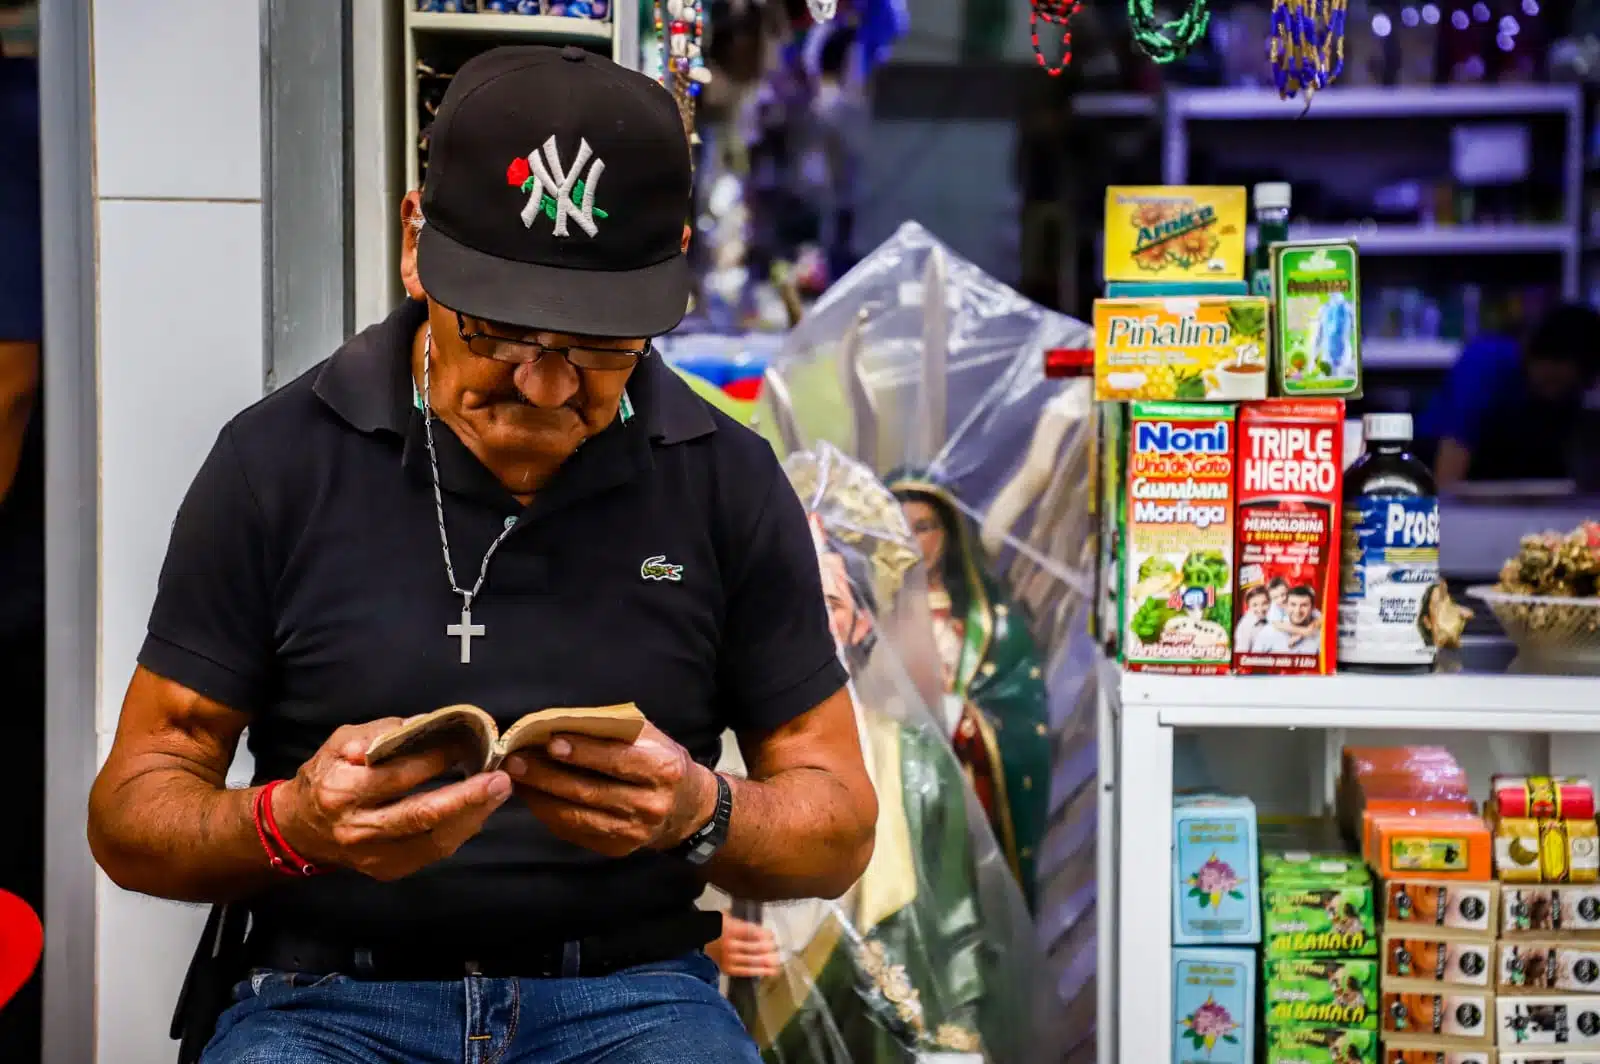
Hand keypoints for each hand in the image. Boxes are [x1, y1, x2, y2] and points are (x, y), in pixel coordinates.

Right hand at [273, 718, 511, 881]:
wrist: (299, 829)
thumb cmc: (325, 776)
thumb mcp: (340, 742)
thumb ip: (380, 732)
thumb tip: (424, 723)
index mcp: (343, 791)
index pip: (399, 775)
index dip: (438, 759)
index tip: (469, 741)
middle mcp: (359, 829)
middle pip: (421, 817)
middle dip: (467, 798)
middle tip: (500, 779)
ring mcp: (374, 856)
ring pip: (434, 842)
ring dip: (472, 817)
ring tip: (497, 793)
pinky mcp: (388, 870)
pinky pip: (432, 853)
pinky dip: (459, 832)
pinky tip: (476, 812)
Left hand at [501, 721, 715, 858]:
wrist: (686, 810)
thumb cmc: (661, 761)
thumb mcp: (650, 737)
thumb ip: (614, 729)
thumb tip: (563, 722)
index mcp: (662, 769)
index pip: (617, 761)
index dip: (583, 752)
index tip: (550, 742)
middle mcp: (650, 805)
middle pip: (590, 791)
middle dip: (548, 775)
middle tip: (516, 760)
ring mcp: (633, 832)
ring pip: (578, 815)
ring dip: (541, 796)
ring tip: (517, 778)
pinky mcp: (617, 848)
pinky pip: (575, 831)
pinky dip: (549, 813)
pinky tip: (533, 796)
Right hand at [706, 914, 781, 977]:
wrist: (698, 943)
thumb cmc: (715, 928)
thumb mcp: (725, 917)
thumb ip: (741, 921)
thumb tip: (760, 927)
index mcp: (730, 929)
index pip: (752, 932)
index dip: (765, 935)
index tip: (772, 935)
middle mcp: (730, 945)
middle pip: (756, 947)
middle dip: (770, 948)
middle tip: (778, 947)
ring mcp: (729, 959)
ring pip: (754, 960)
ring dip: (769, 960)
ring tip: (779, 959)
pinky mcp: (729, 969)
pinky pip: (748, 971)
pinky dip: (761, 971)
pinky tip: (772, 971)